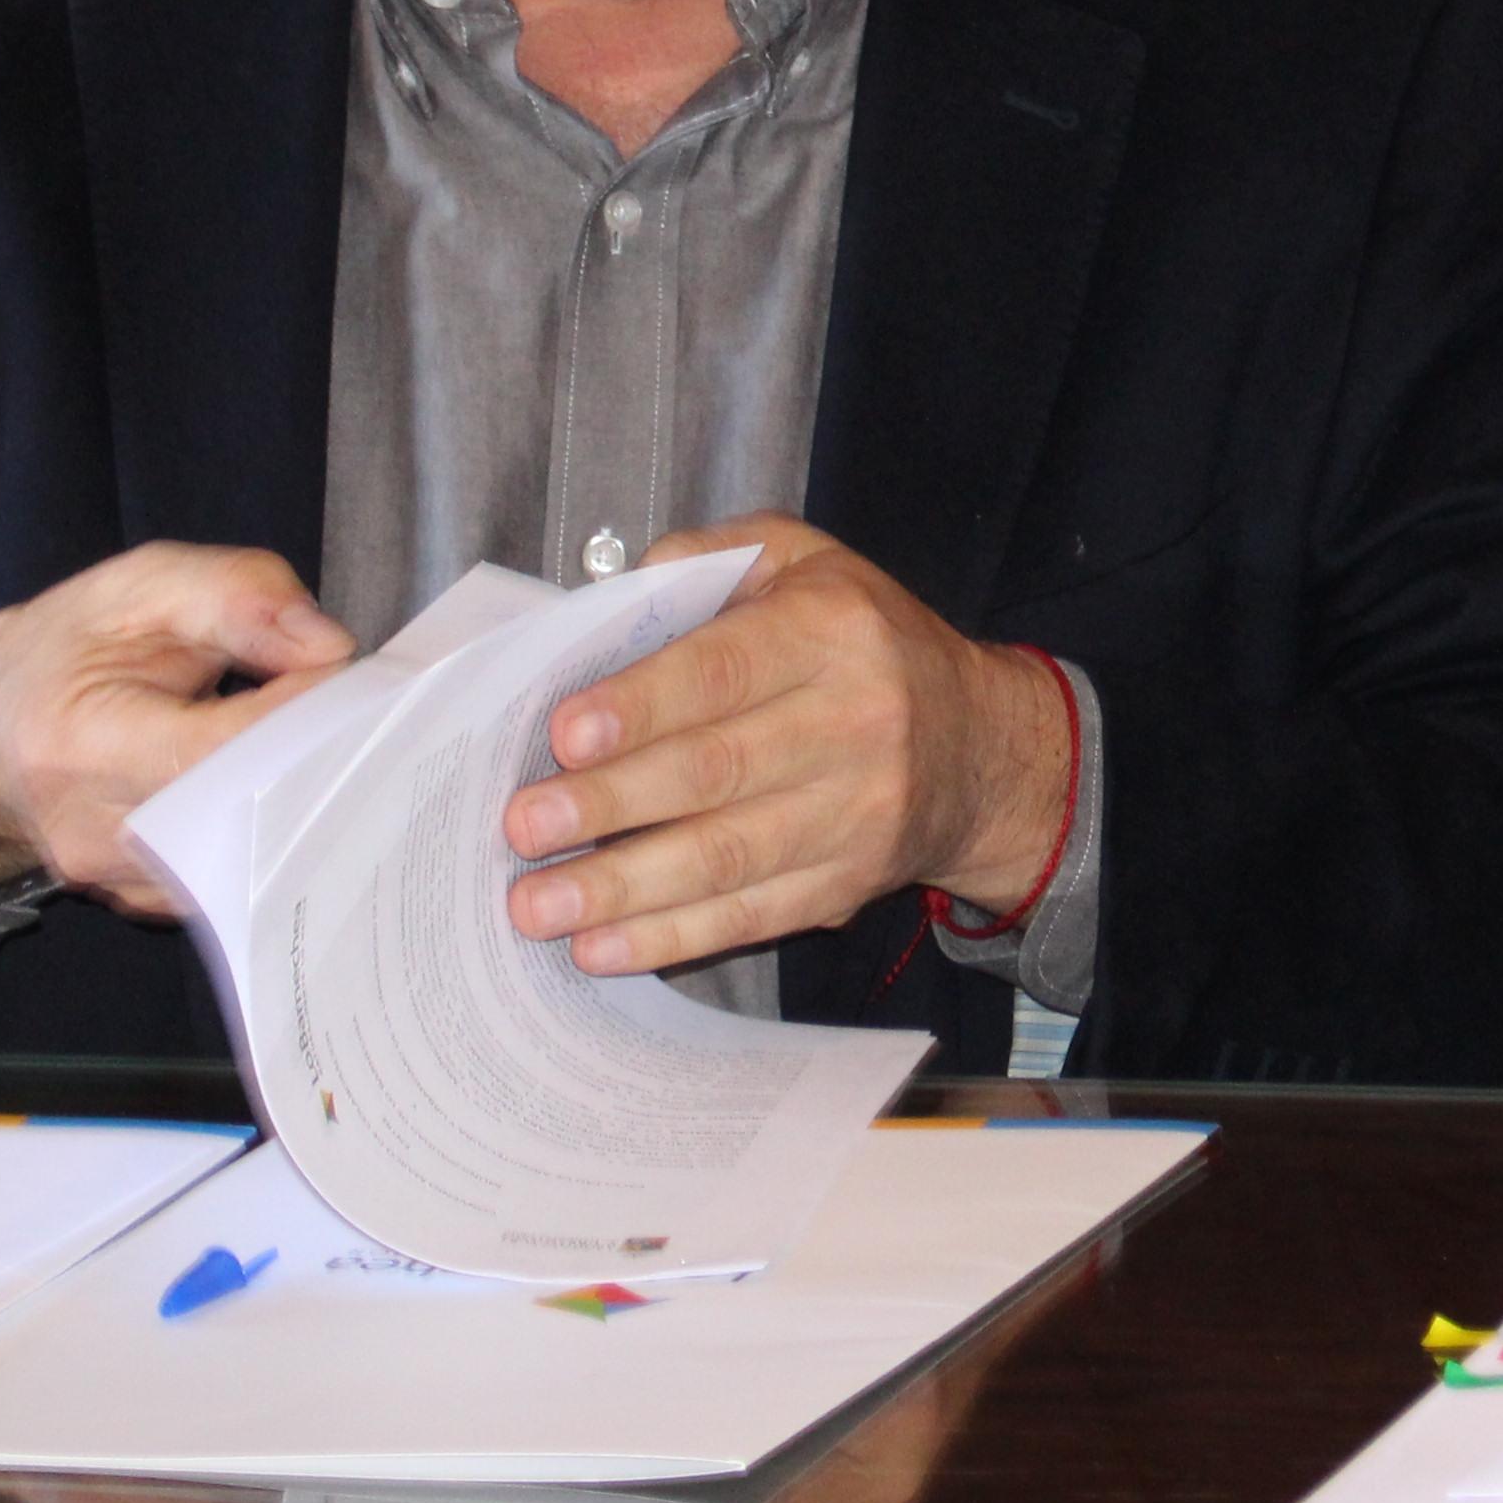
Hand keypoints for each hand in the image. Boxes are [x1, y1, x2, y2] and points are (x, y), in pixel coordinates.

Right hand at [0, 542, 353, 912]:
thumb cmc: (66, 649)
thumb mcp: (143, 587)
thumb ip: (240, 595)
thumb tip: (329, 646)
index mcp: (82, 743)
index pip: (223, 749)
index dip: (302, 715)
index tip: (351, 680)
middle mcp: (96, 832)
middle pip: (249, 817)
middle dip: (320, 764)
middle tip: (364, 718)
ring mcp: (120, 882)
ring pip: (254, 858)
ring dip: (303, 799)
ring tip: (328, 746)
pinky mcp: (146, 901)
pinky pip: (238, 876)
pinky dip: (274, 829)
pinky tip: (288, 785)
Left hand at [501, 516, 1071, 975]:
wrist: (980, 747)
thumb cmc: (864, 643)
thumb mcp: (807, 562)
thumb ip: (712, 557)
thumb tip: (616, 593)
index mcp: (832, 631)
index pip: (724, 670)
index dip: (642, 705)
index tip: (563, 735)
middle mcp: (853, 723)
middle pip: (717, 772)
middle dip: (610, 804)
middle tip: (522, 826)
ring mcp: (855, 814)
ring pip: (727, 858)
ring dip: (624, 887)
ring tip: (538, 906)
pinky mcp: (846, 883)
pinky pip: (750, 915)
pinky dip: (671, 936)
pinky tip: (600, 946)